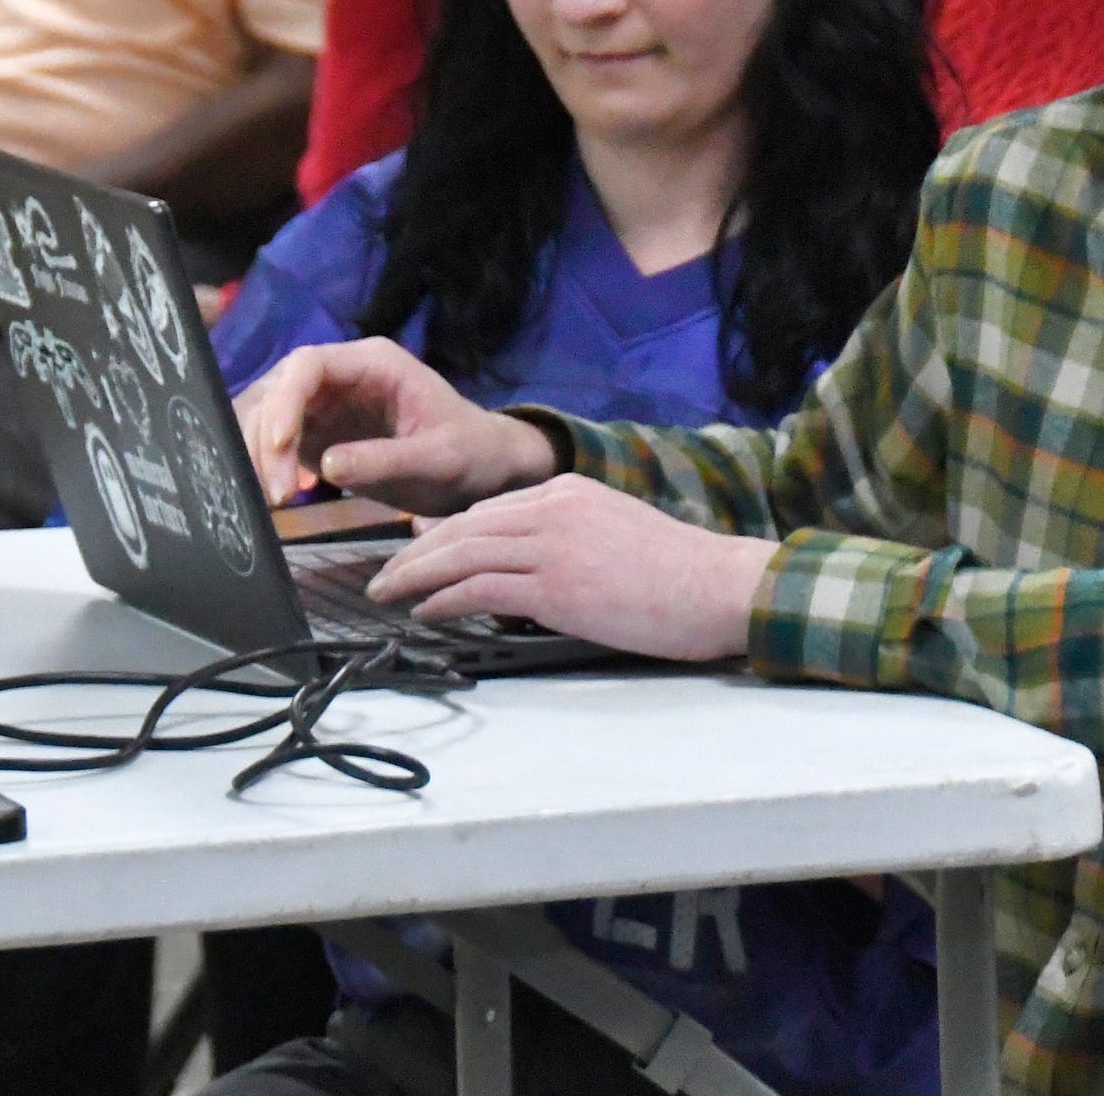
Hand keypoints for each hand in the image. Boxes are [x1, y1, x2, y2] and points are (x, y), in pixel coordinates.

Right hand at [233, 336, 556, 514]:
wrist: (482, 469)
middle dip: (267, 439)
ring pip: (267, 416)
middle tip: (280, 494)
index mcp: (373, 363)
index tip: (278, 445)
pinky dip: (266, 466)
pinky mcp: (317, 434)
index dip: (283, 401)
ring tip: (278, 500)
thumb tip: (328, 465)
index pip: (308, 365)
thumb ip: (387, 459)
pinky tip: (279, 496)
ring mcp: (325, 404)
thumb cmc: (470, 455)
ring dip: (261, 455)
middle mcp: (342, 376)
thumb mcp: (438, 459)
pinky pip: (274, 443)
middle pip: (277, 390)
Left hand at [364, 475, 780, 659]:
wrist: (719, 585)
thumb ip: (568, 537)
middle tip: (383, 577)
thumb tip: (524, 569)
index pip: (489, 509)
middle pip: (463, 527)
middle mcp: (554, 508)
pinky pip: (479, 589)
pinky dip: (443, 600)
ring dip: (415, 577)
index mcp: (570, 490)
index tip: (416, 551)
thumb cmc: (680, 572)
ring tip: (387, 595)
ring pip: (461, 553)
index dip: (443, 533)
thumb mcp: (616, 533)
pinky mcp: (555, 587)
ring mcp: (553, 546)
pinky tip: (424, 613)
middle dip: (415, 555)